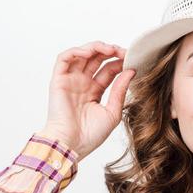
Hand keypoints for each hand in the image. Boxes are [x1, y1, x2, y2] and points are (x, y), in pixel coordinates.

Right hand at [41, 42, 136, 156]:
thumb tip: (131, 72)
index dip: (120, 62)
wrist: (71, 145)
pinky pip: (64, 58)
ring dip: (96, 47)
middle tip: (123, 51)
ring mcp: (70, 80)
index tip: (133, 59)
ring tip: (110, 49)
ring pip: (82, 55)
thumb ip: (120, 91)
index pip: (108, 70)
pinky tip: (90, 53)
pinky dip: (76, 51)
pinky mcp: (58, 80)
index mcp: (94, 91)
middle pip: (96, 59)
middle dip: (110, 52)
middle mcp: (82, 83)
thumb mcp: (112, 112)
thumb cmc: (90, 135)